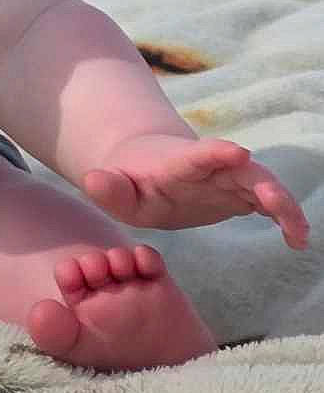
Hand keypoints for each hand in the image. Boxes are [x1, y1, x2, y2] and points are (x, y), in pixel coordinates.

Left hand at [82, 134, 309, 249]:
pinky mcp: (241, 195)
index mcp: (178, 164)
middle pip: (241, 170)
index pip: (198, 156)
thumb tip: (93, 180)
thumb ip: (106, 187)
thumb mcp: (113, 189)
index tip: (236, 152)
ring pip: (262, 184)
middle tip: (276, 202)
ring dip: (282, 205)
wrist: (148, 171)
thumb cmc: (130, 182)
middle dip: (261, 182)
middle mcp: (211, 167)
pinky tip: (298, 241)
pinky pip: (268, 203)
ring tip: (299, 235)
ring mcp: (229, 179)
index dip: (216, 153)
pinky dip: (285, 218)